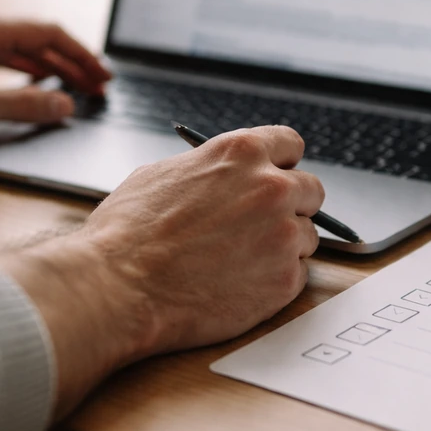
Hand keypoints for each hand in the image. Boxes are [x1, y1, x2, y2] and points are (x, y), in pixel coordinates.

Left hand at [0, 11, 110, 142]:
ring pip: (16, 49)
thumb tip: (65, 105)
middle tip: (97, 87)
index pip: (48, 34)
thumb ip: (22, 106)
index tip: (103, 78)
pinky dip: (21, 71)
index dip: (81, 57)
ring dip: (47, 68)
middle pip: (36, 40)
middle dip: (70, 63)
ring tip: (73, 88)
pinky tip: (29, 85)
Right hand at [0, 126, 324, 418]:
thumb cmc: (128, 232)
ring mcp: (282, 235)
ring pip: (306, 236)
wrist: (118, 286)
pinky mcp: (285, 280)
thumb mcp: (164, 174)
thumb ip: (210, 170)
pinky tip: (237, 284)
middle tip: (260, 226)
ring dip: (282, 246)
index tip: (277, 177)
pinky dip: (274, 281)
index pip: (291, 144)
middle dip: (291, 206)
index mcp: (241, 153)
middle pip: (311, 190)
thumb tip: (223, 175)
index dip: (282, 164)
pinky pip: (297, 275)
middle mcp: (272, 188)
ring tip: (237, 261)